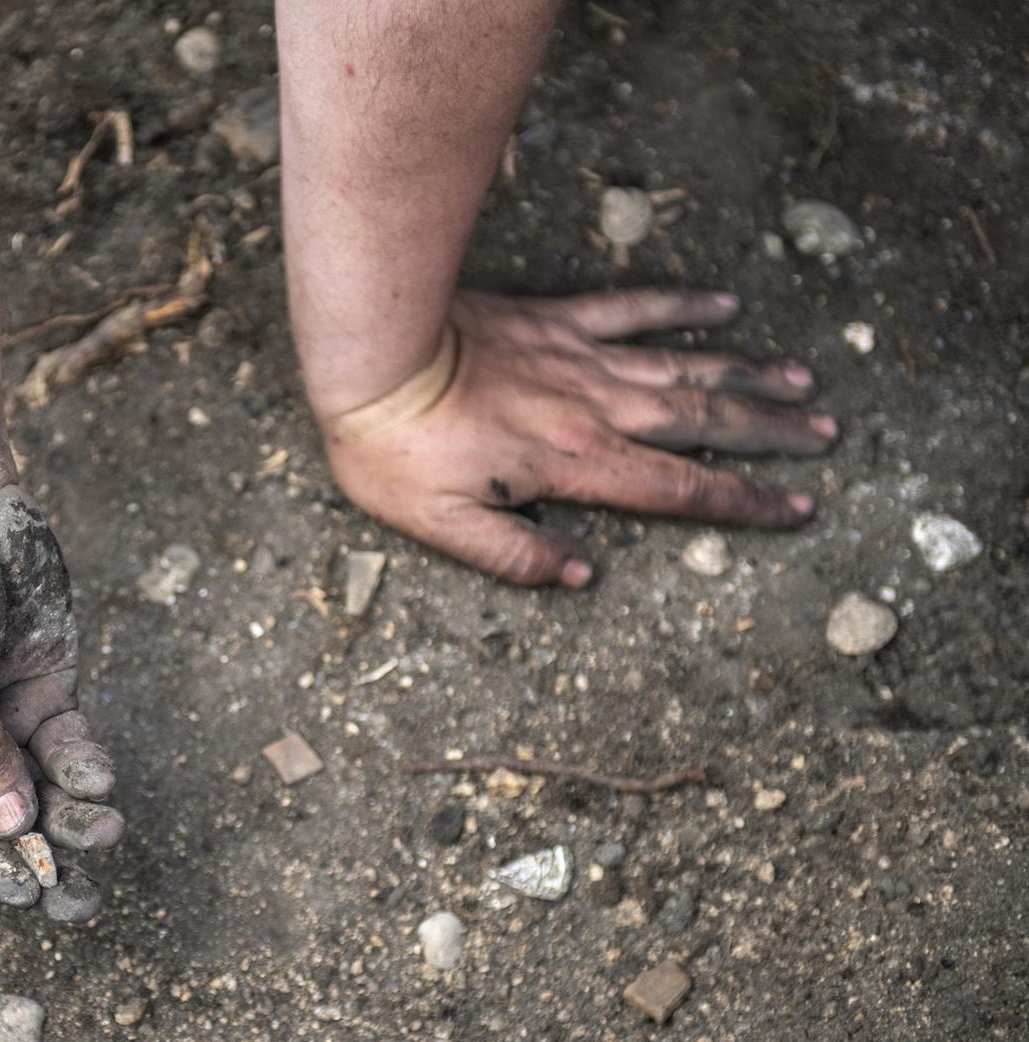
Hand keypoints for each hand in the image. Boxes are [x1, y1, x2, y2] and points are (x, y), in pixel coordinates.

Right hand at [0, 483, 121, 919]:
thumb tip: (13, 829)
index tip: (22, 892)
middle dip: (33, 863)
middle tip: (78, 906)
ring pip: (33, 794)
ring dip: (70, 822)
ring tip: (106, 834)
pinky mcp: (35, 694)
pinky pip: (62, 749)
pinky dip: (83, 768)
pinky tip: (100, 782)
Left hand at [318, 290, 835, 586]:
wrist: (373, 359)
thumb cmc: (395, 452)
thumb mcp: (442, 528)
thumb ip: (514, 556)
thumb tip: (581, 578)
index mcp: (574, 466)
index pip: (678, 491)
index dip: (742, 504)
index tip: (796, 508)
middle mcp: (595, 409)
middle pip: (704, 423)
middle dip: (771, 434)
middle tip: (826, 437)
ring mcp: (580, 358)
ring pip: (685, 366)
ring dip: (748, 375)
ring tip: (803, 382)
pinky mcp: (556, 319)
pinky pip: (635, 308)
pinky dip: (683, 306)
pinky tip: (725, 303)